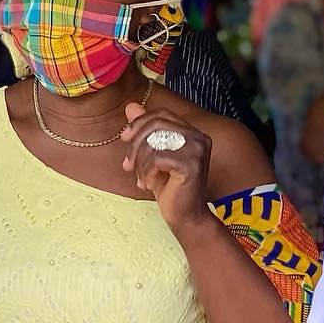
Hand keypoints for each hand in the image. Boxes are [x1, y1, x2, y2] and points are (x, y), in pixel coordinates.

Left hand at [120, 102, 213, 234]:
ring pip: (154, 142)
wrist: (185, 217)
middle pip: (156, 124)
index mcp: (192, 132)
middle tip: (128, 165)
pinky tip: (147, 184)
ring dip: (139, 162)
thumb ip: (144, 131)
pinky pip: (157, 158)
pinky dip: (146, 172)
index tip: (125, 138)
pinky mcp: (191, 165)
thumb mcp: (151, 156)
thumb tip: (130, 106)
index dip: (139, 123)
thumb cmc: (170, 188)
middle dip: (135, 144)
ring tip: (140, 178)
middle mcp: (199, 137)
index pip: (161, 114)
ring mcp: (197, 150)